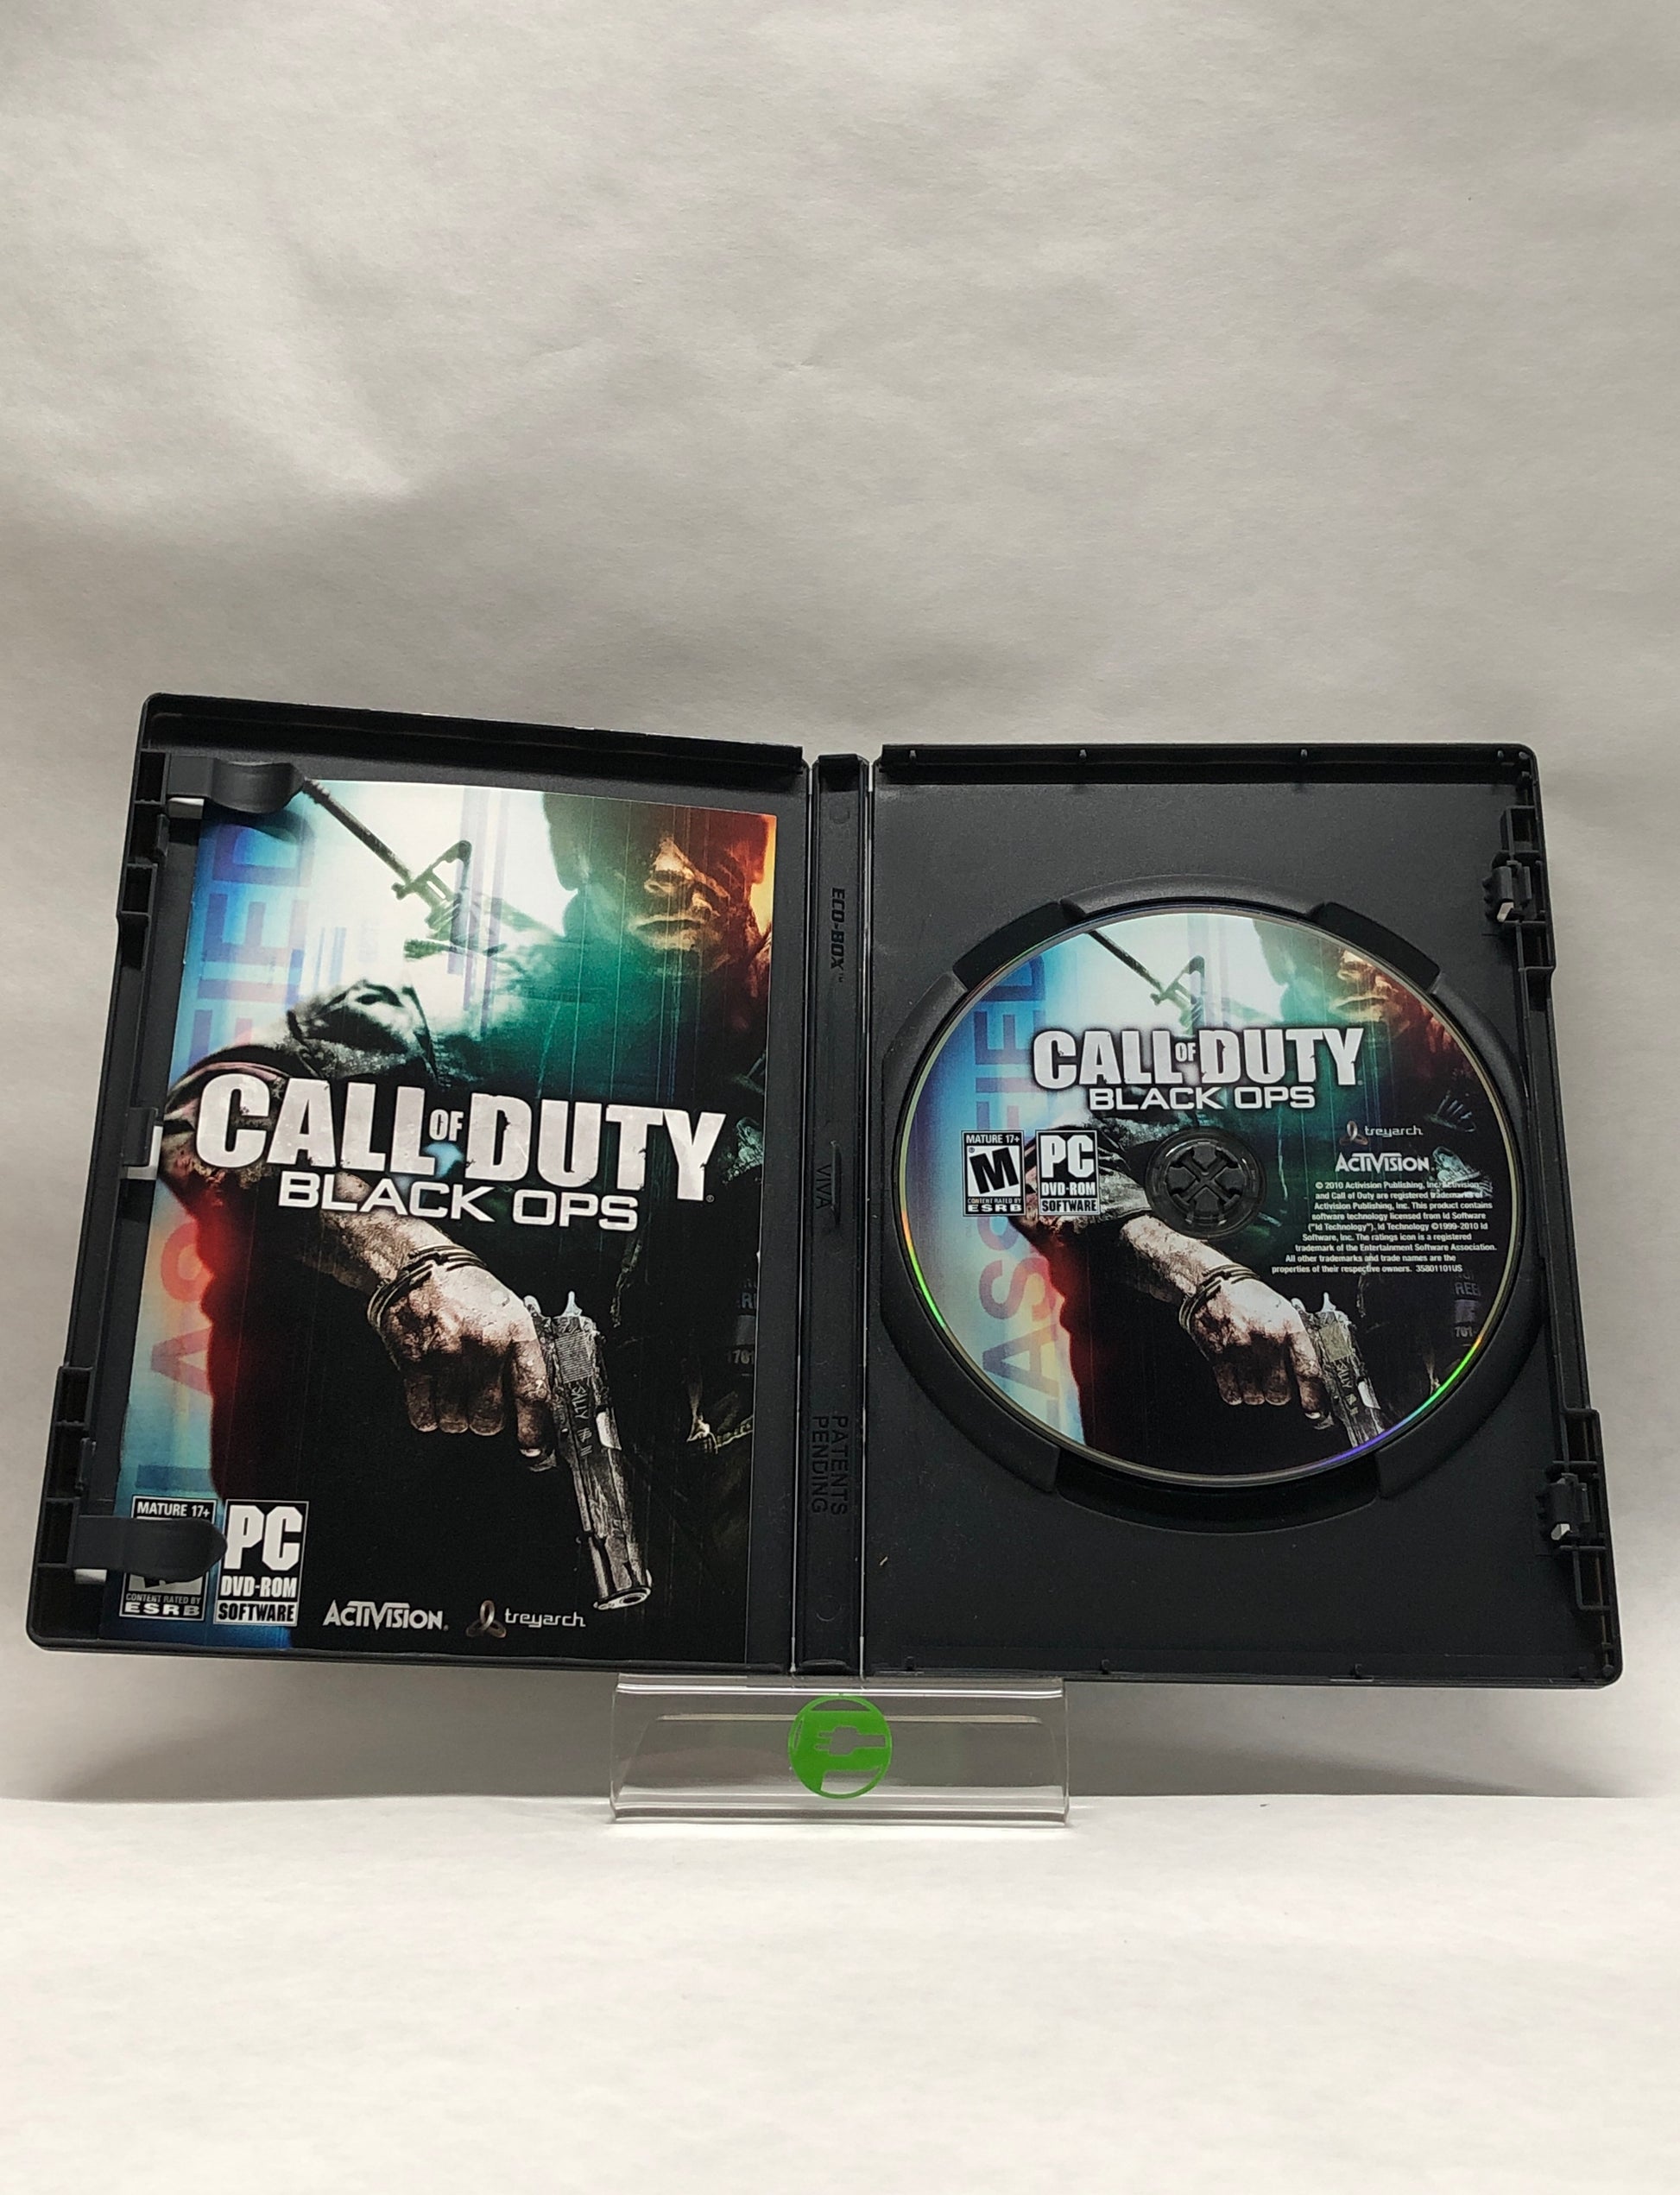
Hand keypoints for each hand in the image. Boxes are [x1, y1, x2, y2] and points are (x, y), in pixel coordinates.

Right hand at [375, 1262, 553, 1454]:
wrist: (419, 1266)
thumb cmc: (466, 1289)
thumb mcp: (509, 1311)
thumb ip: (520, 1354)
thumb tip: (530, 1402)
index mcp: (515, 1332)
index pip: (532, 1392)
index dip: (533, 1428)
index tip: (532, 1446)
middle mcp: (484, 1346)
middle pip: (490, 1419)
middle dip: (487, 1422)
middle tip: (481, 1406)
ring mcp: (448, 1356)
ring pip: (456, 1422)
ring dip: (455, 1418)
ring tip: (455, 1393)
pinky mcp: (415, 1363)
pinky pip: (424, 1415)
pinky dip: (428, 1416)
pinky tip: (433, 1396)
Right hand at [1185, 1277, 1333, 1425]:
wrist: (1211, 1283)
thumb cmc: (1247, 1295)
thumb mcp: (1282, 1309)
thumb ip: (1296, 1339)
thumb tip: (1310, 1371)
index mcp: (1288, 1325)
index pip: (1308, 1370)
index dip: (1313, 1396)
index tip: (1314, 1409)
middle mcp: (1266, 1338)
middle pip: (1280, 1391)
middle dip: (1279, 1395)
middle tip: (1277, 1387)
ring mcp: (1241, 1349)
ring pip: (1255, 1396)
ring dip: (1256, 1394)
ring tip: (1255, 1380)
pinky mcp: (1218, 1356)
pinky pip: (1231, 1392)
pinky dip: (1235, 1393)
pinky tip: (1238, 1381)